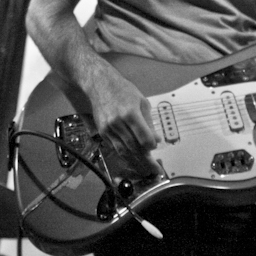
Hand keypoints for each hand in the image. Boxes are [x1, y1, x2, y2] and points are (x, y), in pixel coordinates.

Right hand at [82, 61, 160, 177]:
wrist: (100, 85)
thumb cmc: (123, 91)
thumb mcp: (142, 102)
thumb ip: (149, 122)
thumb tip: (156, 140)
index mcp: (131, 114)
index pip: (143, 137)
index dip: (151, 146)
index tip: (155, 148)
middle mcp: (118, 123)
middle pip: (134, 147)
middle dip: (146, 160)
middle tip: (155, 170)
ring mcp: (108, 129)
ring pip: (123, 151)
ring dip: (135, 162)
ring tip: (145, 170)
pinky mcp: (102, 132)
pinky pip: (115, 148)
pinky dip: (124, 155)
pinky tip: (132, 159)